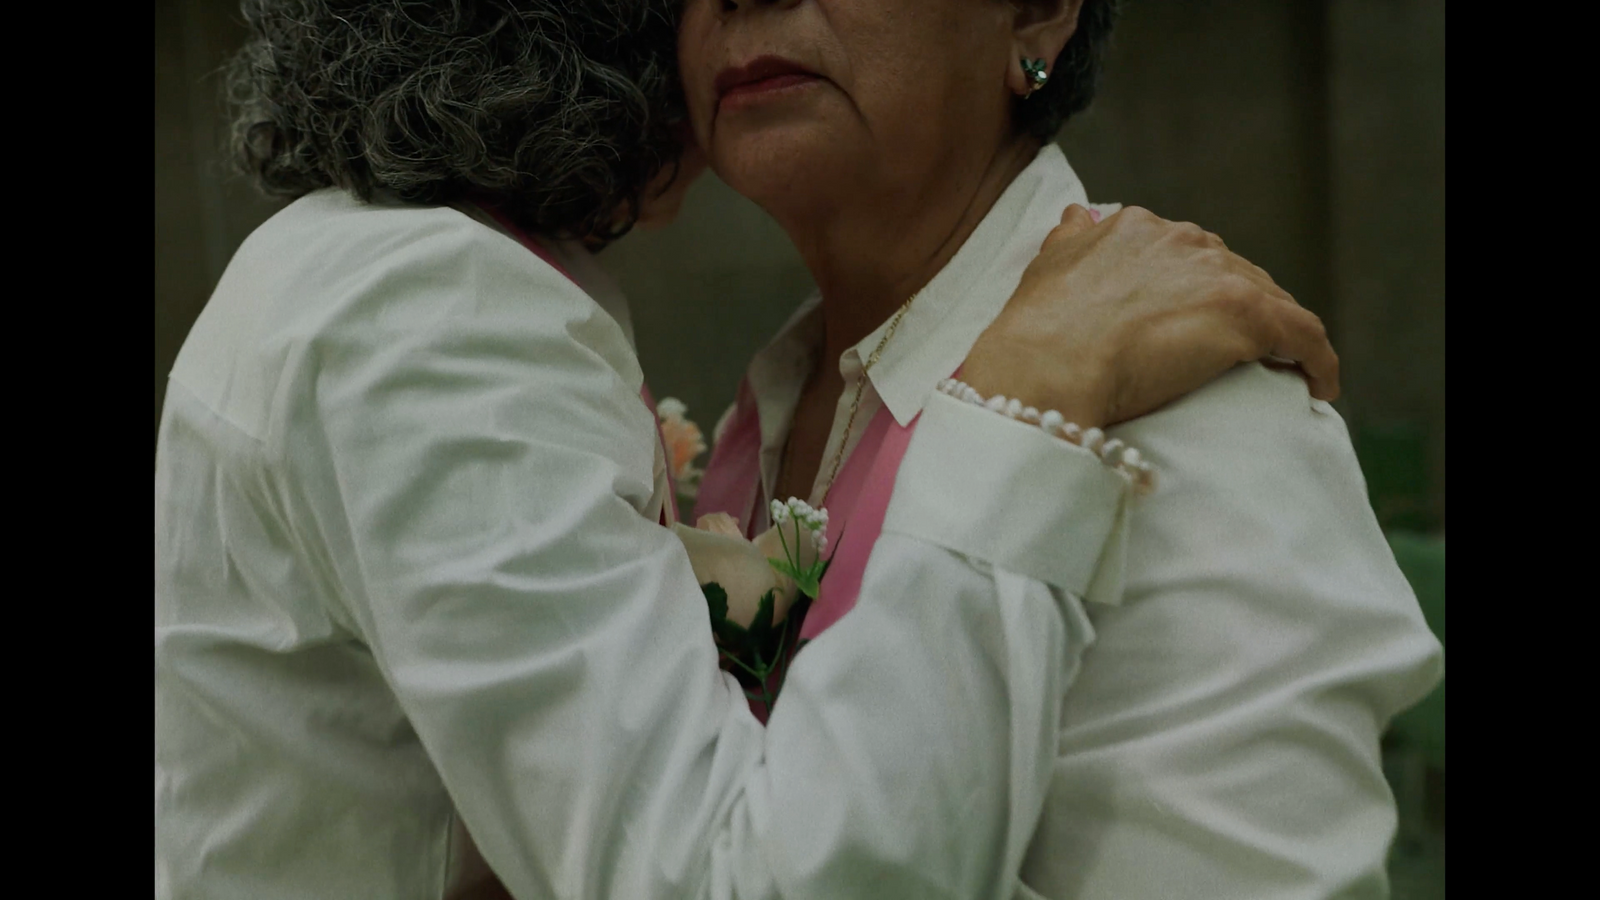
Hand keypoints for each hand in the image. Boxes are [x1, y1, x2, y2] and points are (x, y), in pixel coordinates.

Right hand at [962, 205, 1337, 427]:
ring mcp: (1217, 274)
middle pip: (1234, 272)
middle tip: (1238, 353)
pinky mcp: (1246, 315)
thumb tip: (1079, 215)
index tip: (1197, 319)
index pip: (1189, 255)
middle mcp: (1182, 239)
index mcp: (1137, 228)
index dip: (1199, 288)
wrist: (1048, 366)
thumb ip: (1071, 238)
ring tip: (1282, 371)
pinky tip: (1319, 386)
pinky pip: (1303, 336)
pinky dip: (1317, 359)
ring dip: (1279, 333)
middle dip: (1240, 308)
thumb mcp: (1048, 266)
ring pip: (1271, 301)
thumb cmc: (1038, 332)